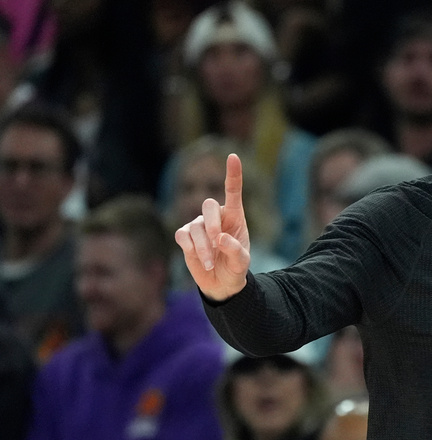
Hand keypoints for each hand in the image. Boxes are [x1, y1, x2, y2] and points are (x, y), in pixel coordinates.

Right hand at [174, 153, 251, 300]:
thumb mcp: (241, 262)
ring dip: (203, 247)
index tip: (233, 157)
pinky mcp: (185, 236)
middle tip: (218, 241)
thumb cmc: (235, 267)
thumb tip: (220, 239)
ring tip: (210, 262)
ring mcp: (198, 225)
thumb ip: (235, 250)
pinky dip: (191, 249)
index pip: (232, 191)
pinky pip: (183, 235)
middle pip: (208, 205)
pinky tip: (201, 260)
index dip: (232, 174)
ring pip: (195, 227)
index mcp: (234, 216)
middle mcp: (215, 217)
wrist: (221, 283)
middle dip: (212, 224)